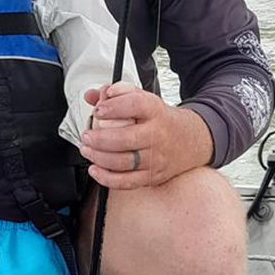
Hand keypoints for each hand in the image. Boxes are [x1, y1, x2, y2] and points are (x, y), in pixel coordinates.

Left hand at [79, 82, 212, 189]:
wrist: (189, 140)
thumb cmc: (159, 119)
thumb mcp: (143, 98)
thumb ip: (116, 93)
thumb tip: (92, 95)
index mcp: (155, 111)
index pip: (135, 105)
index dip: (114, 107)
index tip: (97, 109)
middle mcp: (157, 135)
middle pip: (126, 138)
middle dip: (100, 138)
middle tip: (86, 136)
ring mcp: (156, 158)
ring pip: (124, 162)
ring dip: (99, 157)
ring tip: (87, 149)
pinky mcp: (153, 176)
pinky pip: (128, 182)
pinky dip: (108, 178)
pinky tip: (95, 169)